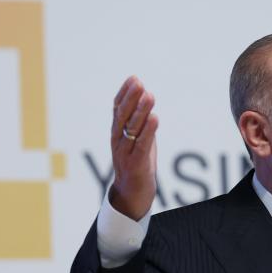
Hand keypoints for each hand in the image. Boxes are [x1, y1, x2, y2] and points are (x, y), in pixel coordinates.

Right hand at [109, 76, 158, 219]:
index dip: (124, 93)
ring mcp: (125, 152)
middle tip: (139, 83)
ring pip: (131, 128)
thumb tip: (147, 98)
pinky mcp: (136, 164)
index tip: (133, 79)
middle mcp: (118, 140)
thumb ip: (141, 122)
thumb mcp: (138, 139)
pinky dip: (149, 131)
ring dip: (141, 111)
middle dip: (131, 98)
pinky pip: (142, 144)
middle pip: (122, 116)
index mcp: (116, 133)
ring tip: (149, 95)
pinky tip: (155, 118)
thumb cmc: (137, 163)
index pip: (117, 109)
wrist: (132, 193)